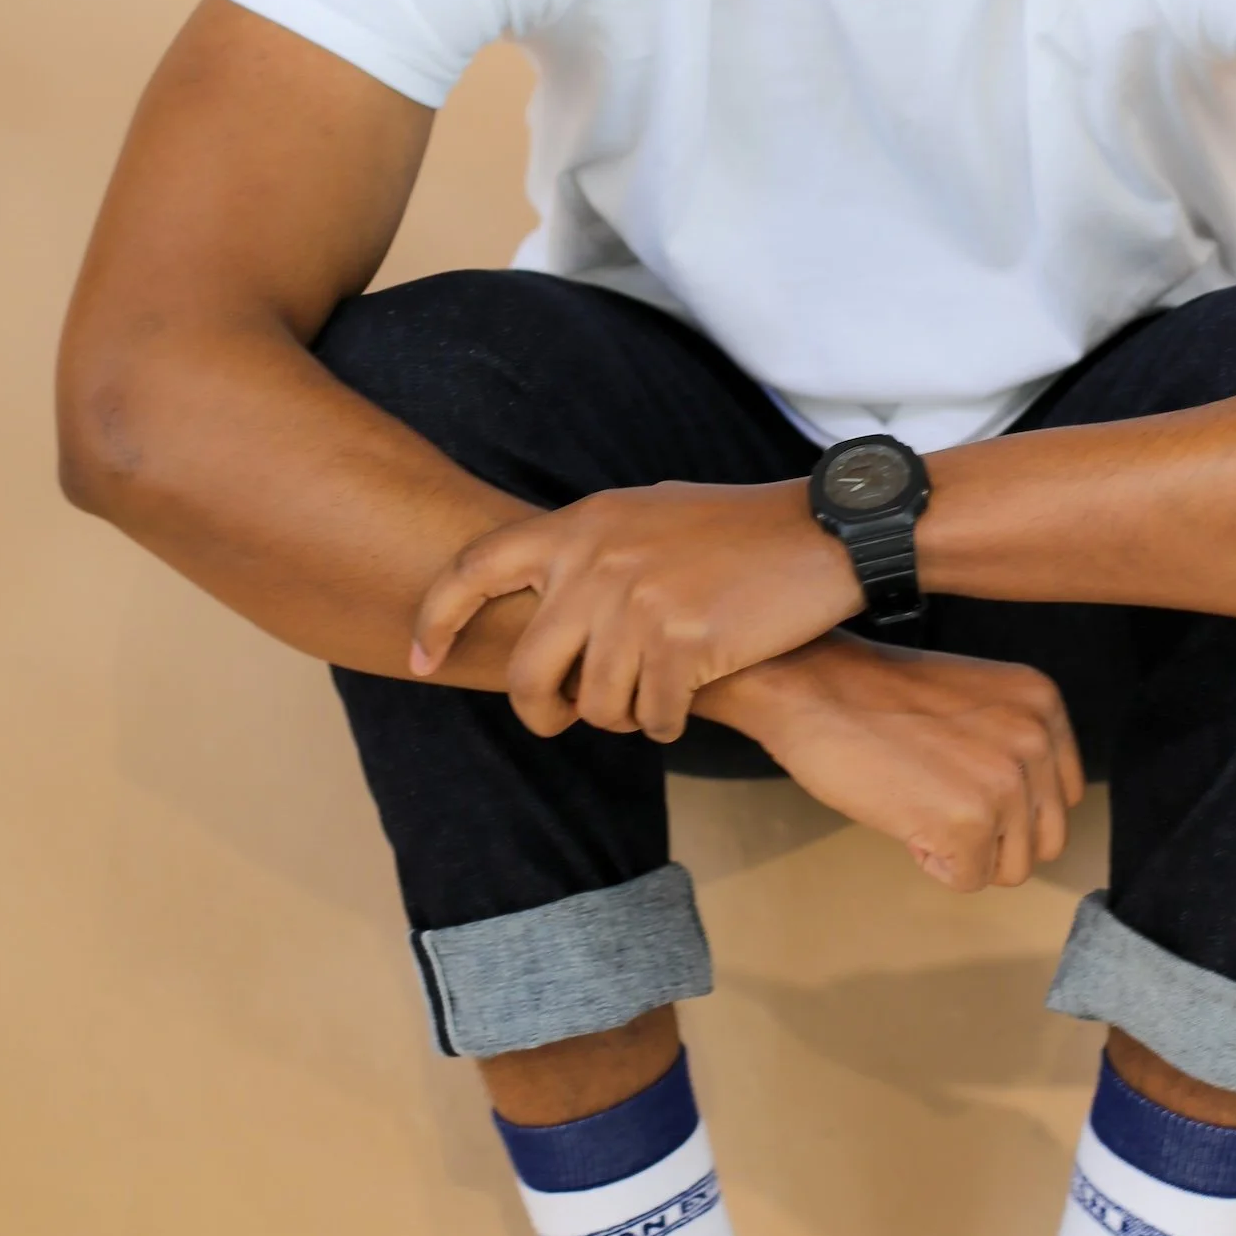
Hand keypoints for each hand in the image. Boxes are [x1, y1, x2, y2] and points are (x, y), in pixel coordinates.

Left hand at [409, 480, 862, 739]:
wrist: (816, 531)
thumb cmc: (733, 527)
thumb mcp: (643, 513)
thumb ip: (587, 550)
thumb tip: (538, 595)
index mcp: (579, 526)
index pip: (474, 568)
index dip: (435, 618)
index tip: (419, 658)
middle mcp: (596, 564)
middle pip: (531, 670)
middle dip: (541, 710)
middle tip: (559, 719)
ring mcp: (637, 605)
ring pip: (594, 704)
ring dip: (619, 715)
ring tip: (648, 697)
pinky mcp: (682, 646)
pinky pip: (650, 716)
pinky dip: (664, 722)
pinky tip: (684, 704)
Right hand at [708, 634, 1083, 891]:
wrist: (812, 689)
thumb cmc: (875, 699)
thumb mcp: (974, 702)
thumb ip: (1012, 743)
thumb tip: (1029, 814)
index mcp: (1043, 704)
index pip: (1062, 797)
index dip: (1010, 807)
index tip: (962, 783)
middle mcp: (1036, 739)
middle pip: (1044, 840)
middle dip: (992, 838)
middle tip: (936, 800)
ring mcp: (1006, 782)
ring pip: (1011, 869)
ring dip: (964, 852)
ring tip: (919, 804)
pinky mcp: (970, 822)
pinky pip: (968, 880)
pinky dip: (932, 862)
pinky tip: (903, 818)